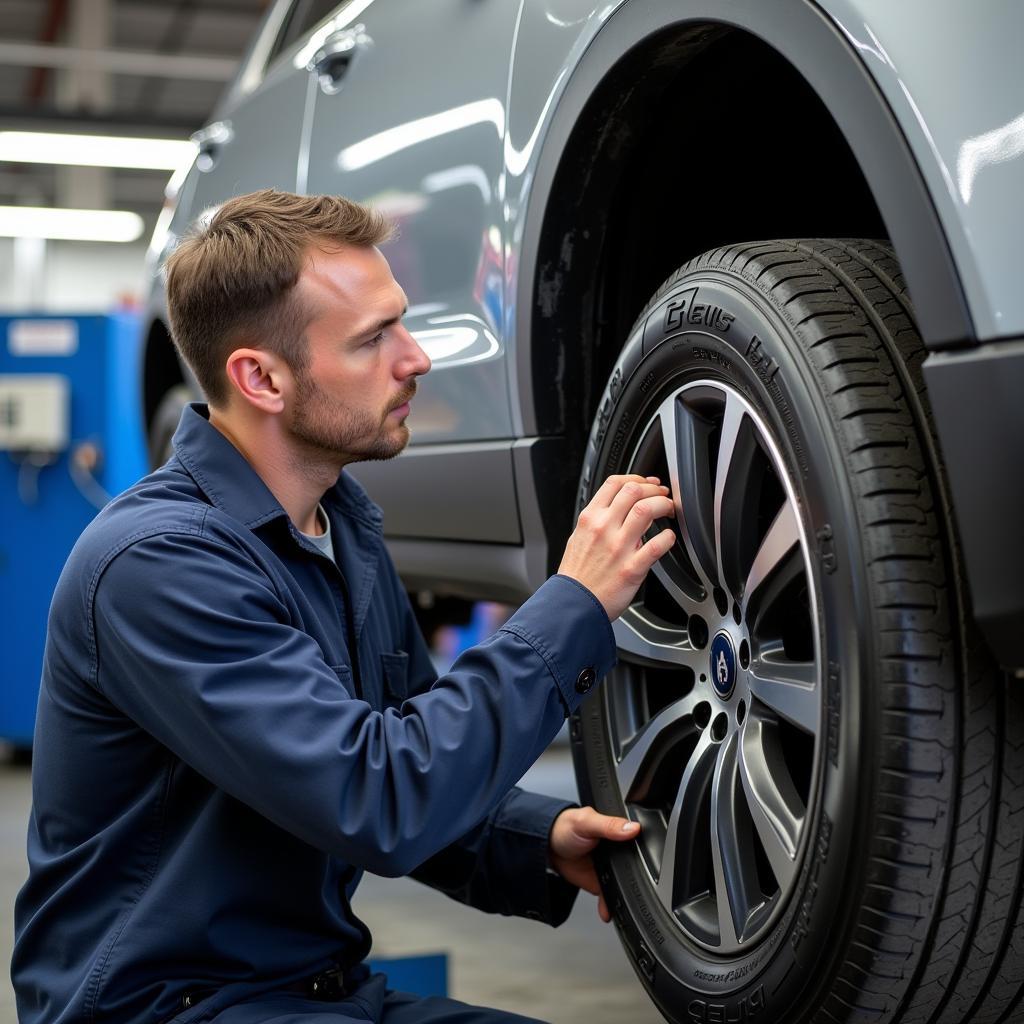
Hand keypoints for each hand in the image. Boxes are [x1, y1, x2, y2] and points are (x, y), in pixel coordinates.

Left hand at [549, 806, 640, 921]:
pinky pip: (609, 897)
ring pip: (624, 885)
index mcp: (618, 832)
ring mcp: (609, 869)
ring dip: (625, 897)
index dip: (647, 854)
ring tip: (625, 905)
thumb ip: (609, 825)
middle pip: (635, 868)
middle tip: (638, 890)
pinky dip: (610, 906)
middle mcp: (617, 851)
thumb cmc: (565, 827)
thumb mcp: (587, 821)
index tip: (651, 867)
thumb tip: (632, 827)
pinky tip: (608, 911)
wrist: (546, 845)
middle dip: (638, 881)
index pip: (639, 843)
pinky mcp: (599, 882)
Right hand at [558, 474, 675, 620]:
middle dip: (653, 489)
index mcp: (590, 519)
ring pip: (646, 510)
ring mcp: (618, 547)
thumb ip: (597, 521)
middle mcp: (603, 529)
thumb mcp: (578, 538)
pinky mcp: (632, 568)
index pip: (614, 483)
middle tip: (661, 496)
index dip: (636, 478)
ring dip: (663, 505)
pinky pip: (657, 545)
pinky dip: (668, 537)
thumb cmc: (577, 576)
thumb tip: (616, 509)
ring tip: (668, 510)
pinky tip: (669, 538)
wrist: (573, 604)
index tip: (646, 484)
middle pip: (633, 491)